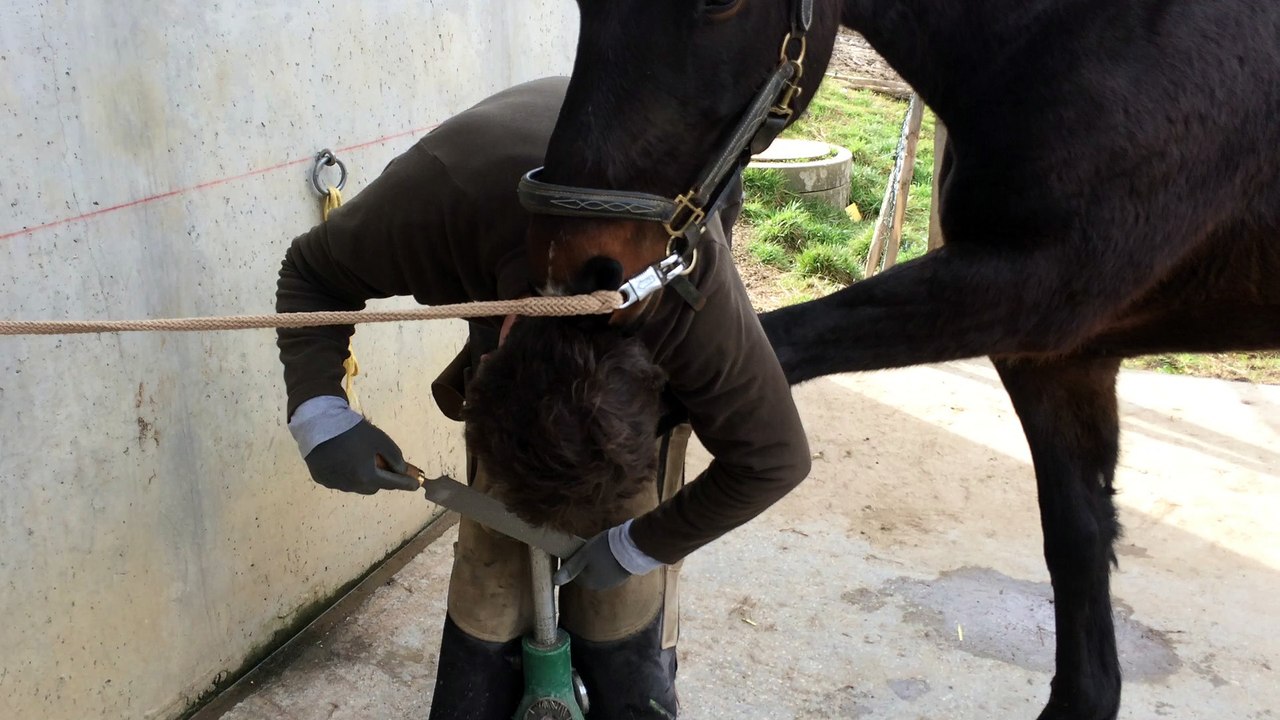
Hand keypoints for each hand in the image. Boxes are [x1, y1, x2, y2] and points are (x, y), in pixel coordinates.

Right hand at [304, 420, 419, 494]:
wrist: (319, 424)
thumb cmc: (352, 431)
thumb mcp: (380, 439)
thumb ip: (394, 456)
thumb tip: (401, 470)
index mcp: (367, 476)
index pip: (392, 484)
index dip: (406, 484)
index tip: (416, 485)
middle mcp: (352, 485)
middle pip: (373, 487)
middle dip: (381, 479)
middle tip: (384, 466)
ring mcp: (335, 484)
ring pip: (356, 485)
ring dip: (363, 478)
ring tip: (360, 461)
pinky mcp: (322, 479)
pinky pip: (340, 481)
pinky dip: (346, 474)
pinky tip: (343, 461)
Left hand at [553, 531, 632, 590]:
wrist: (632, 546)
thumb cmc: (604, 549)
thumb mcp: (583, 555)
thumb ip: (570, 569)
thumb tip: (555, 581)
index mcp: (589, 582)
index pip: (575, 573)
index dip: (576, 560)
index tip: (581, 549)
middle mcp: (600, 586)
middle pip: (587, 572)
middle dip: (588, 561)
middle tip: (591, 547)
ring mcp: (613, 582)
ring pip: (599, 571)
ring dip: (599, 561)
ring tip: (603, 548)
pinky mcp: (622, 576)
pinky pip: (611, 569)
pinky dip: (609, 562)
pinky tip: (612, 552)